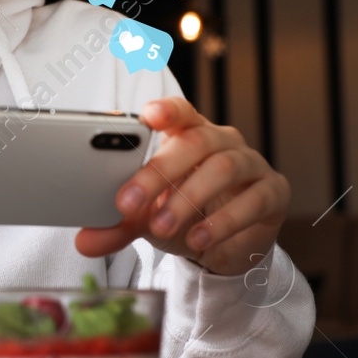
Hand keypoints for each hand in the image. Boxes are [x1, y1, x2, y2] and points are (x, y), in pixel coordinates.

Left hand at [74, 98, 289, 276]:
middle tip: (128, 203)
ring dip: (188, 198)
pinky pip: (253, 200)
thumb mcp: (148, 221)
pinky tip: (199, 239)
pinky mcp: (273, 192)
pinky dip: (223, 221)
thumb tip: (84, 241)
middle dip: (159, 172)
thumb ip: (118, 227)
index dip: (166, 110)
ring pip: (224, 168)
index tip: (146, 116)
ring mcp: (252, 164)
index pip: (181, 112)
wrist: (228, 247)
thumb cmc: (187, 216)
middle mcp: (223, 142)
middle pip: (195, 141)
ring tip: (162, 227)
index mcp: (190, 135)